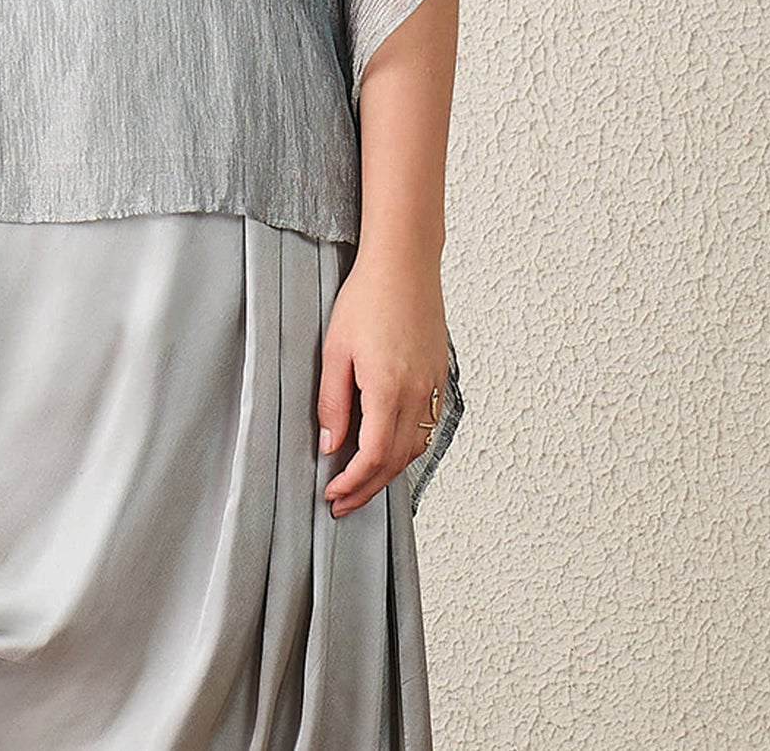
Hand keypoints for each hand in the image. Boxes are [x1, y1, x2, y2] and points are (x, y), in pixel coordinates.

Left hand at [317, 252, 446, 516]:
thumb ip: (332, 401)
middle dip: (367, 488)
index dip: (352, 482)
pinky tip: (387, 450)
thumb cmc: (366, 299)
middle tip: (342, 503)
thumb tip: (330, 445)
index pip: (372, 457)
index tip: (332, 493)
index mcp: (388, 390)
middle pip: (395, 461)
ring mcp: (433, 387)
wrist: (404, 266)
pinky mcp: (439, 378)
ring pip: (414, 448)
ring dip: (388, 471)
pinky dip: (406, 448)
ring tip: (360, 482)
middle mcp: (417, 395)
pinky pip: (426, 427)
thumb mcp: (335, 350)